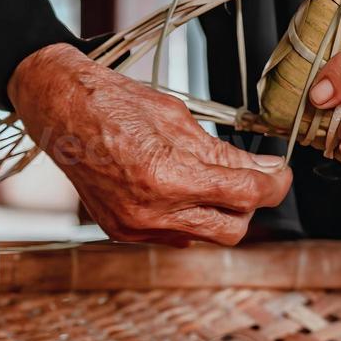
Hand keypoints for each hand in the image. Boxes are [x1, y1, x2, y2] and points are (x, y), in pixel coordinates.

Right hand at [9, 44, 291, 246]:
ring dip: (219, 212)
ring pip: (203, 236)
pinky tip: (183, 191)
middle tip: (256, 179)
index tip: (281, 174)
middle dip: (250, 205)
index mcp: (168, 176)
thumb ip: (224, 153)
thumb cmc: (114, 104)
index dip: (274, 186)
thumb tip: (264, 171)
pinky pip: (173, 236)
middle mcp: (151, 212)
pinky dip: (188, 217)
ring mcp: (134, 227)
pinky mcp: (122, 231)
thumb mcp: (180, 119)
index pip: (245, 196)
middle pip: (231, 229)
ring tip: (214, 179)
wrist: (60, 110)